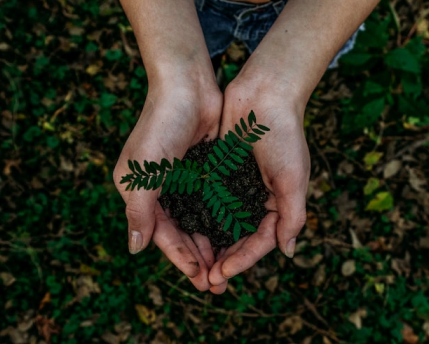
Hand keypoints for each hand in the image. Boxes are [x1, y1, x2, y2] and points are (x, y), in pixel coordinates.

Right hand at [113, 78, 222, 290]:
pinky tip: (233, 237)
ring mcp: (184, 181)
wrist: (187, 87)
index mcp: (141, 193)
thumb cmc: (160, 126)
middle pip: (181, 233)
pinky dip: (220, 221)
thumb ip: (139, 212)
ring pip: (198, 221)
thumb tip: (135, 249)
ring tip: (226, 267)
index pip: (162, 234)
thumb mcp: (143, 172)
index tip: (199, 279)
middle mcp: (161, 190)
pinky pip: (212, 203)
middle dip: (198, 258)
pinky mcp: (204, 171)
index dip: (180, 258)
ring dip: (211, 244)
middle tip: (216, 283)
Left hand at [208, 74, 309, 293]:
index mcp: (277, 203)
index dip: (242, 260)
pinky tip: (185, 231)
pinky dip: (199, 217)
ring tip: (194, 264)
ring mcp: (236, 186)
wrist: (264, 94)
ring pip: (220, 223)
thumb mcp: (294, 178)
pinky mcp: (219, 172)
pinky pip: (208, 200)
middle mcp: (255, 198)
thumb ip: (292, 215)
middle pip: (238, 238)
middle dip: (224, 259)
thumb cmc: (284, 135)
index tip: (222, 274)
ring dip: (209, 244)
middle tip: (206, 281)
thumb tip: (288, 252)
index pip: (260, 241)